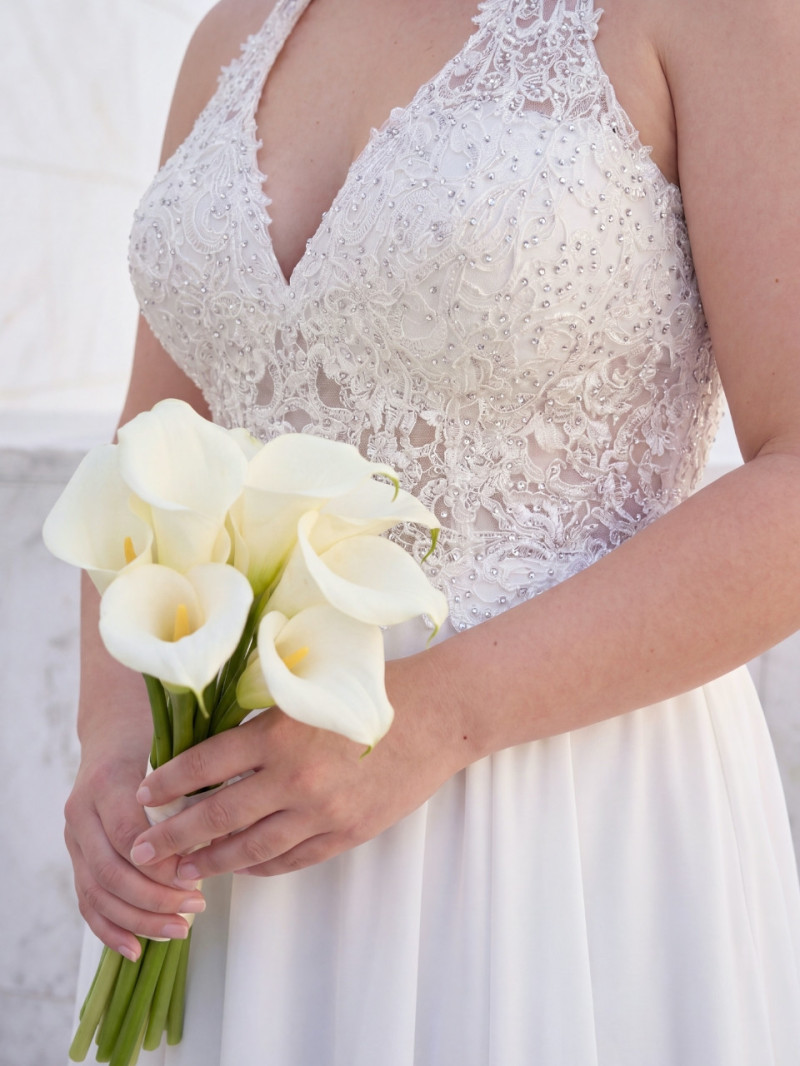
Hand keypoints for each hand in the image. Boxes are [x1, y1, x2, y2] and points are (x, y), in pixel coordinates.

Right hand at [64, 745, 207, 959]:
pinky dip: (110, 929)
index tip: (197, 876)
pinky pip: (87, 901)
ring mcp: (75, 837)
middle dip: (154, 898)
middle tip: (197, 907)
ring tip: (179, 930)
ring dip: (138, 919)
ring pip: (98, 893)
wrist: (115, 731)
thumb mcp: (176, 749)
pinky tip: (135, 949)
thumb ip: (191, 784)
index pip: (129, 835)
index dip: (161, 863)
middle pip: (112, 871)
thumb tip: (223, 829)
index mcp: (108, 782)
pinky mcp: (76, 856)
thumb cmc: (155, 738)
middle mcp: (82, 811)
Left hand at [128, 655, 465, 878]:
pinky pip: (291, 859)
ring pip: (251, 848)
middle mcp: (294, 778)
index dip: (169, 782)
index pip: (206, 764)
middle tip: (144, 850)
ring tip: (182, 870)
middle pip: (218, 815)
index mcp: (280, 734)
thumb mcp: (313, 692)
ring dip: (211, 861)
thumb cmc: (376, 689)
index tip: (143, 794)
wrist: (440, 715)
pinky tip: (240, 868)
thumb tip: (218, 745)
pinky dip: (260, 866)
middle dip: (175, 836)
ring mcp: (322, 812)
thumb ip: (268, 719)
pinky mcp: (347, 833)